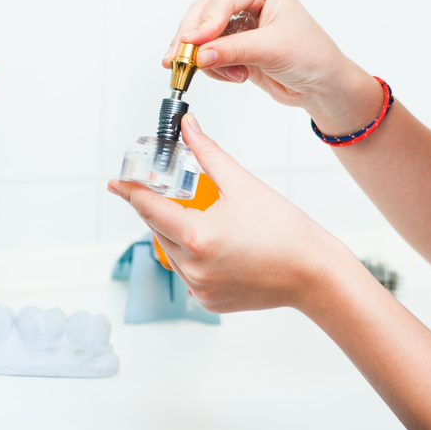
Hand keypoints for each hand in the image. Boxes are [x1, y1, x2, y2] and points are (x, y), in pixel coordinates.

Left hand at [108, 113, 353, 313]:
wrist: (314, 275)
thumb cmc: (286, 230)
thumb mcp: (243, 185)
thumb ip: (208, 154)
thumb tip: (188, 128)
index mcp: (197, 236)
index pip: (149, 209)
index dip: (131, 192)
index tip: (116, 183)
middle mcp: (193, 267)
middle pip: (159, 230)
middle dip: (161, 210)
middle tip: (169, 193)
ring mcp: (200, 288)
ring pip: (172, 253)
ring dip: (177, 234)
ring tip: (207, 219)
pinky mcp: (209, 301)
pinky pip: (189, 274)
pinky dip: (194, 257)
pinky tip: (219, 246)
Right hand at [162, 0, 380, 133]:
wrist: (322, 84)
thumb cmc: (312, 56)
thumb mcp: (272, 50)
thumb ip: (234, 50)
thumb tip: (200, 55)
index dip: (205, 23)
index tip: (192, 45)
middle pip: (202, 14)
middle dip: (193, 42)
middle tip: (179, 63)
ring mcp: (236, 20)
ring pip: (199, 36)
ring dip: (208, 60)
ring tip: (233, 75)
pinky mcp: (231, 42)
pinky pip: (206, 53)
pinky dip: (214, 68)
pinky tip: (236, 76)